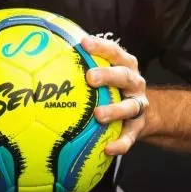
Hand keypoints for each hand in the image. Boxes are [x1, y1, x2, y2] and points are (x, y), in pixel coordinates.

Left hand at [81, 36, 148, 156]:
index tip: (84, 43)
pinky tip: (108, 149)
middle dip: (108, 75)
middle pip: (124, 76)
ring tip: (98, 115)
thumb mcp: (105, 71)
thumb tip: (49, 52)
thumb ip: (84, 63)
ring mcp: (137, 105)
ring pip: (130, 106)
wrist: (141, 112)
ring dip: (115, 110)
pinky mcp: (138, 127)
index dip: (101, 46)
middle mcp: (134, 83)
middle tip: (90, 77)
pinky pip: (130, 137)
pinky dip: (121, 143)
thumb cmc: (113, 87)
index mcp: (125, 66)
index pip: (114, 52)